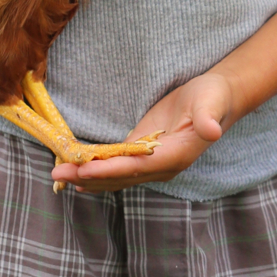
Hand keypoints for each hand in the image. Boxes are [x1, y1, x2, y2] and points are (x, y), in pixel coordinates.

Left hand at [51, 71, 235, 192]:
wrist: (218, 99)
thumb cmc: (213, 98)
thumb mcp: (212, 103)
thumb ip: (209, 119)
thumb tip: (212, 131)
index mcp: (175, 157)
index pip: (136, 167)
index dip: (109, 170)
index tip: (83, 170)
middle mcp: (160, 167)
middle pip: (120, 177)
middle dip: (88, 176)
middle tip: (58, 175)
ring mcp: (151, 163)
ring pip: (115, 177)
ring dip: (88, 177)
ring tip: (60, 175)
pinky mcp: (144, 153)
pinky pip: (117, 166)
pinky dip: (96, 170)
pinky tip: (78, 172)